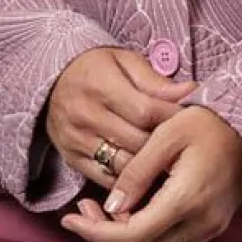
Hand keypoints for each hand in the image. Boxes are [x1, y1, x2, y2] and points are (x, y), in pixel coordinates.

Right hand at [45, 46, 195, 190]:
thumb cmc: (96, 68)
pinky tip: (143, 172)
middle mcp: (85, 114)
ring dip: (148, 166)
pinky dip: (128, 179)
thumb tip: (190, 91)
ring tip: (167, 160)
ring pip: (123, 164)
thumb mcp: (125, 62)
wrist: (52, 81)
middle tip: (183, 144)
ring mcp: (76, 140)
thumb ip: (156, 81)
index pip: (146, 111)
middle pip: (137, 141)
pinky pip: (106, 178)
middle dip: (164, 144)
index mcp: (100, 84)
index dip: (172, 118)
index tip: (190, 121)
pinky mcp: (71, 158)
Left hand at [59, 105, 241, 241]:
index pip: (131, 235)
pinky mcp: (213, 227)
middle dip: (105, 237)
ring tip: (101, 212)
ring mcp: (209, 229)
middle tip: (82, 211)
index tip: (69, 220)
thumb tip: (110, 208)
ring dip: (124, 241)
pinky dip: (146, 238)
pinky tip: (131, 214)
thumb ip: (136, 173)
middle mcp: (200, 223)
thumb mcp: (166, 136)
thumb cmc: (209, 122)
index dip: (95, 233)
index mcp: (186, 199)